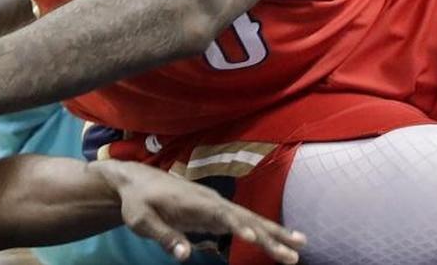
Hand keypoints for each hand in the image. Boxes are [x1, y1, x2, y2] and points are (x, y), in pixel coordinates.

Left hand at [99, 160, 305, 262]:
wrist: (136, 181)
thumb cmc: (138, 201)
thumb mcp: (141, 220)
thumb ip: (163, 236)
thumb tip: (184, 255)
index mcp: (194, 201)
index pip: (221, 215)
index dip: (237, 226)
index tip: (254, 238)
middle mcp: (211, 201)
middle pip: (245, 218)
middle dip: (270, 235)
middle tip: (293, 254)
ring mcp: (217, 205)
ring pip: (250, 219)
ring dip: (275, 233)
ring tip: (300, 246)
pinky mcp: (217, 212)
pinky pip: (245, 223)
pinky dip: (265, 232)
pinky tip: (281, 241)